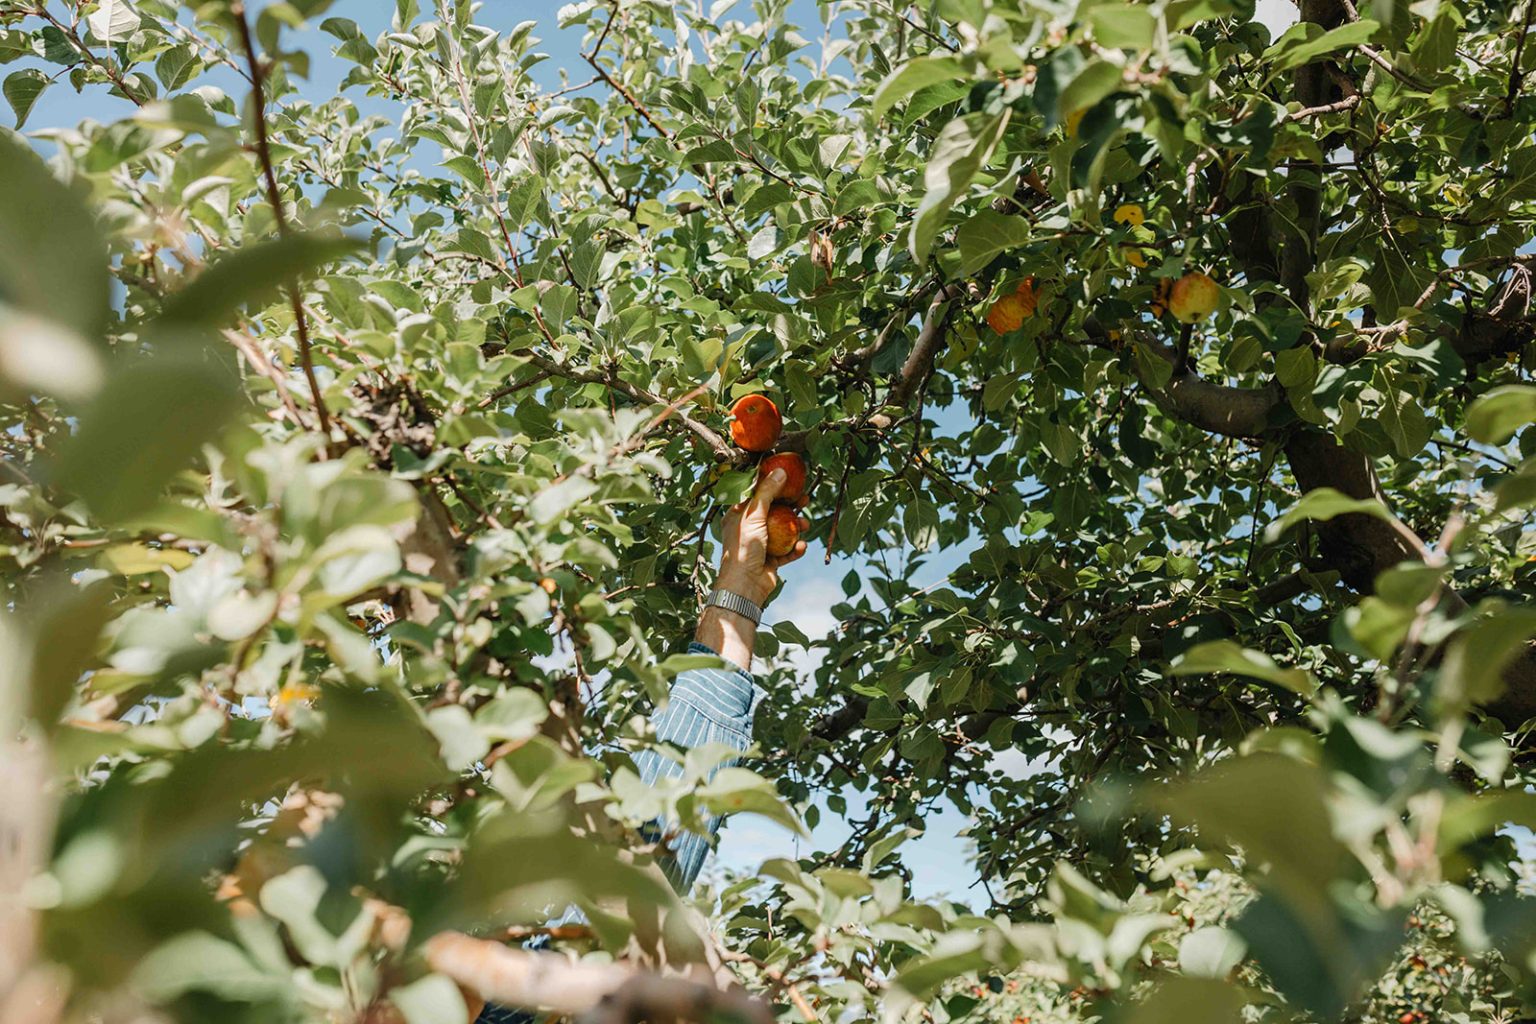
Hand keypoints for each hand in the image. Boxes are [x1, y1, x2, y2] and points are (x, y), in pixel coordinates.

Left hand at [716, 466, 808, 607]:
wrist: (745, 585)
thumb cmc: (743, 548)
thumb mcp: (754, 514)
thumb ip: (767, 492)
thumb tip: (780, 471)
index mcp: (737, 517)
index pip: (755, 496)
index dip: (771, 487)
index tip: (787, 479)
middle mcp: (748, 530)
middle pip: (773, 513)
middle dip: (790, 507)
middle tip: (804, 499)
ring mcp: (760, 545)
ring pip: (782, 531)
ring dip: (796, 528)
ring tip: (806, 525)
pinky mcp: (770, 561)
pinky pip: (786, 551)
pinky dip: (795, 549)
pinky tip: (802, 546)